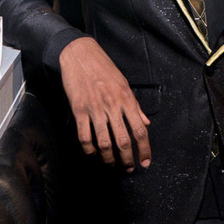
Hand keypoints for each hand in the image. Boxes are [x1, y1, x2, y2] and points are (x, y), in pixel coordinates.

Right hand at [58, 38, 150, 171]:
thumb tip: (145, 123)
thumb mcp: (124, 84)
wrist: (80, 55)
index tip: (145, 162)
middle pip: (123, 141)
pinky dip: (89, 149)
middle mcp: (112, 106)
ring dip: (108, 159)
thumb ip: (135, 106)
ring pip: (104, 142)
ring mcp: (94, 109)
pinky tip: (93, 153)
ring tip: (111, 164)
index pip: (140, 130)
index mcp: (126, 99)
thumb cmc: (104, 68)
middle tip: (128, 168)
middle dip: (127, 159)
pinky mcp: (78, 110)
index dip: (144, 149)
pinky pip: (84, 136)